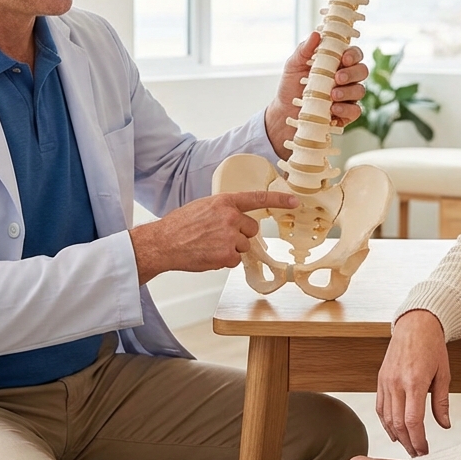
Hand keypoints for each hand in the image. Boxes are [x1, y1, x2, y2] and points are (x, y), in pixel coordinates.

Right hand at [128, 190, 298, 282]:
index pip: (258, 199)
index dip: (279, 200)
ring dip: (230, 248)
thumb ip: (224, 210)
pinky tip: (208, 254)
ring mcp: (230, 237)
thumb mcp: (203, 207)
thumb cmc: (180, 225)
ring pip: (243, 246)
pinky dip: (224, 260)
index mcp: (225, 202)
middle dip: (240, 234)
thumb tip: (238, 220)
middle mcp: (230, 217)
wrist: (164, 243)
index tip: (296, 201)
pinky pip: (235, 260)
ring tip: (208, 245)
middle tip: (217, 236)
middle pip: (251, 229)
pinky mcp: (227, 255)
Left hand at [265, 31, 368, 158]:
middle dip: (352, 73)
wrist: (283, 112)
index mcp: (337, 63)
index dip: (354, 54)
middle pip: (362, 71)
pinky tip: (333, 109)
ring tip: (332, 96)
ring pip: (360, 90)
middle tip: (338, 78)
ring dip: (348, 92)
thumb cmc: (290, 86)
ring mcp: (347, 97)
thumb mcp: (293, 65)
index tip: (344, 58)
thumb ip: (304, 50)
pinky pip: (355, 111)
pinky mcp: (345, 114)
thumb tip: (316, 34)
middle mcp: (346, 79)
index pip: (354, 54)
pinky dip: (346, 109)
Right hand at [377, 309, 450, 456]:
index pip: (412, 420)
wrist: (415, 324)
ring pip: (386, 417)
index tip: (424, 451)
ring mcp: (386, 381)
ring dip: (396, 435)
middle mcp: (396, 382)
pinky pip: (380, 406)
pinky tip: (393, 431)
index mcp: (414, 381)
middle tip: (417, 454)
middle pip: (398, 423)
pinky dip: (385, 422)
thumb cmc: (432, 346)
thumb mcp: (443, 373)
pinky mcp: (380, 379)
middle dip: (408, 442)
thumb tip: (444, 425)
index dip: (418, 440)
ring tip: (407, 446)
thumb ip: (441, 402)